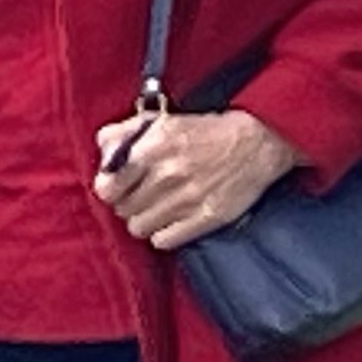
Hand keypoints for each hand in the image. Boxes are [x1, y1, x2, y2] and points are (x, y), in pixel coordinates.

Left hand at [92, 108, 300, 248]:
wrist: (258, 142)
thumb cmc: (207, 132)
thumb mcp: (162, 120)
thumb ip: (124, 133)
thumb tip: (103, 151)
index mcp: (153, 146)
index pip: (107, 186)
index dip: (109, 188)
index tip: (117, 187)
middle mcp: (168, 173)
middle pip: (122, 209)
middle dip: (128, 203)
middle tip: (142, 196)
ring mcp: (188, 198)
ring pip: (138, 228)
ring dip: (144, 220)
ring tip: (157, 208)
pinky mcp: (206, 218)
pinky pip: (162, 241)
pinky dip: (163, 234)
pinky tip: (172, 220)